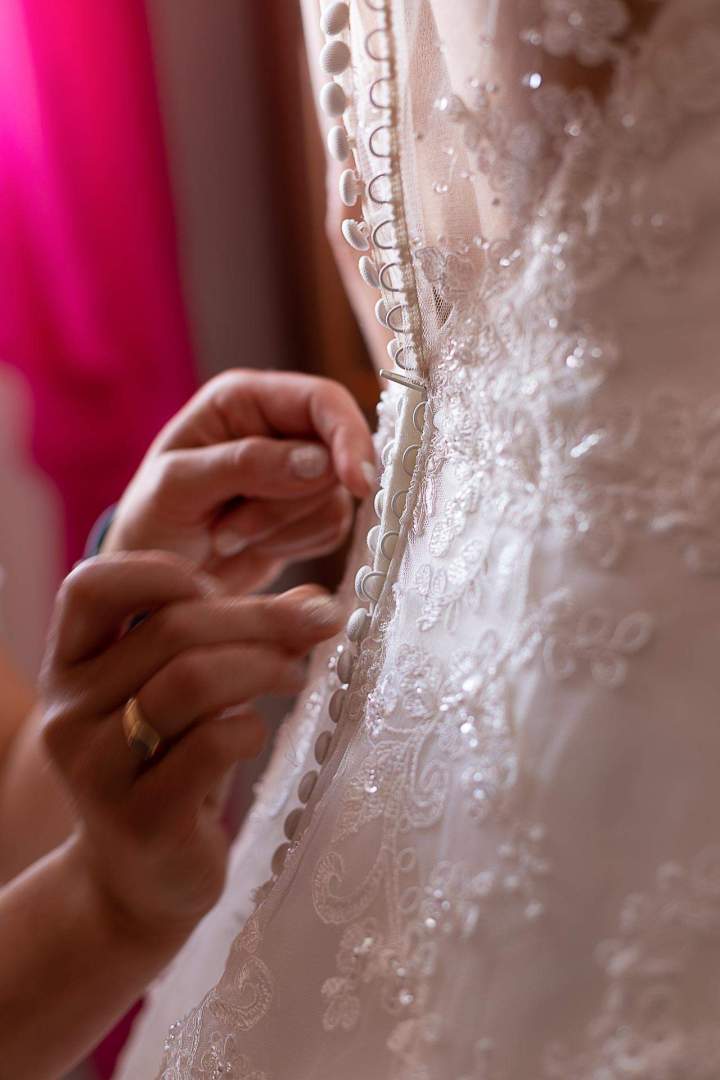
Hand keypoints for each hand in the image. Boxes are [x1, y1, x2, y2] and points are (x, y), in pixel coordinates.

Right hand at [39, 552, 343, 943]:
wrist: (138, 884)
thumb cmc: (169, 769)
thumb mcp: (191, 696)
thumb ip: (241, 640)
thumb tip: (317, 603)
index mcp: (71, 669)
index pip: (90, 588)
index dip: (159, 573)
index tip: (223, 589)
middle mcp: (68, 713)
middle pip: (170, 629)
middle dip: (258, 619)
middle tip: (315, 626)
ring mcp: (97, 770)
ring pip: (190, 679)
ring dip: (263, 665)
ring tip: (296, 675)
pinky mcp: (140, 818)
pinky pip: (212, 743)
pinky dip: (251, 727)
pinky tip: (256, 734)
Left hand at [104, 370, 375, 592]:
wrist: (151, 584)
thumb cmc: (150, 521)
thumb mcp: (178, 486)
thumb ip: (245, 464)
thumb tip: (321, 461)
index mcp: (244, 398)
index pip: (323, 400)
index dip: (348, 437)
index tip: (357, 483)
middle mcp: (277, 425)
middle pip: (333, 457)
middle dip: (286, 503)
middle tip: (227, 528)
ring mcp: (297, 470)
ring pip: (334, 499)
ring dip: (281, 529)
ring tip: (227, 535)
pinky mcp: (307, 512)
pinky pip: (332, 529)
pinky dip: (293, 545)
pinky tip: (250, 545)